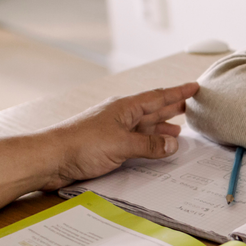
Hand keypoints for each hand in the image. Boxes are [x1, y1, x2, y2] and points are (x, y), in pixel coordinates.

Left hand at [37, 82, 198, 189]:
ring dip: (162, 128)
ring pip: (145, 127)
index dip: (178, 92)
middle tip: (191, 105)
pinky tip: (154, 148)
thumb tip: (172, 144)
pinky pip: (136, 142)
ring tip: (178, 130)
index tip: (194, 87)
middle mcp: (121, 117)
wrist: (51, 159)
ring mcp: (114, 131)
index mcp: (124, 108)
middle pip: (153, 110)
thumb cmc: (80, 144)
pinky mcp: (107, 147)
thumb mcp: (121, 143)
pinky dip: (149, 144)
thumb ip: (149, 145)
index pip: (158, 97)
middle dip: (172, 108)